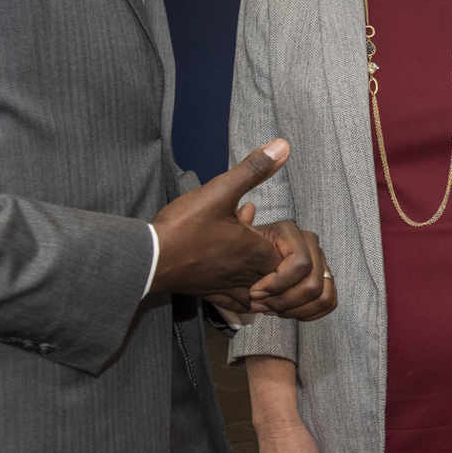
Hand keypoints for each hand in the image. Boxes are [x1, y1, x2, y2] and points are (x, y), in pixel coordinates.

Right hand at [150, 141, 287, 297]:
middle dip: (288, 265)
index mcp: (259, 252)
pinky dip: (251, 297)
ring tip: (268, 265)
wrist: (152, 258)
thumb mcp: (221, 190)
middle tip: (278, 246)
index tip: (282, 233)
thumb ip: (254, 169)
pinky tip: (247, 283)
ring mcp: (233, 289)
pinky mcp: (216, 296)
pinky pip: (243, 305)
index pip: (299, 261)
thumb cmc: (184, 228)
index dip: (297, 248)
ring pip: (267, 298)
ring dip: (271, 282)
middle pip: (287, 281)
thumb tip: (282, 146)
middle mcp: (251, 276)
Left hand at [248, 220, 336, 320]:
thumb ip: (241, 224)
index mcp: (291, 233)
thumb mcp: (238, 237)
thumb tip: (247, 209)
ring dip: (295, 310)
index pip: (301, 263)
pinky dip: (308, 313)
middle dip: (283, 301)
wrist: (250, 263)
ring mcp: (321, 263)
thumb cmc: (244, 251)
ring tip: (271, 310)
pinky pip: (329, 302)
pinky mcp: (325, 281)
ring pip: (323, 296)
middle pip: (312, 285)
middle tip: (260, 305)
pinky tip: (286, 312)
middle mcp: (311, 245)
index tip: (255, 291)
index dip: (278, 284)